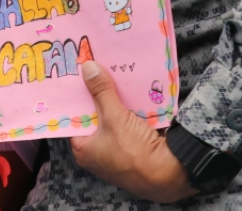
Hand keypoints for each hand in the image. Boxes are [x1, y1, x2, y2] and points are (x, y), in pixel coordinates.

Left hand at [68, 61, 196, 202]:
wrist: (169, 173)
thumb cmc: (134, 152)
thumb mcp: (114, 118)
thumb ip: (101, 92)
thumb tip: (88, 69)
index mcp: (83, 149)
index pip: (73, 118)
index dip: (75, 97)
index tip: (75, 76)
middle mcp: (97, 151)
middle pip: (94, 116)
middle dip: (96, 94)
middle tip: (95, 69)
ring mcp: (117, 149)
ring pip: (112, 118)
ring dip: (115, 99)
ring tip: (112, 73)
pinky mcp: (135, 146)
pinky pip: (128, 122)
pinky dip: (129, 108)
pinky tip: (131, 89)